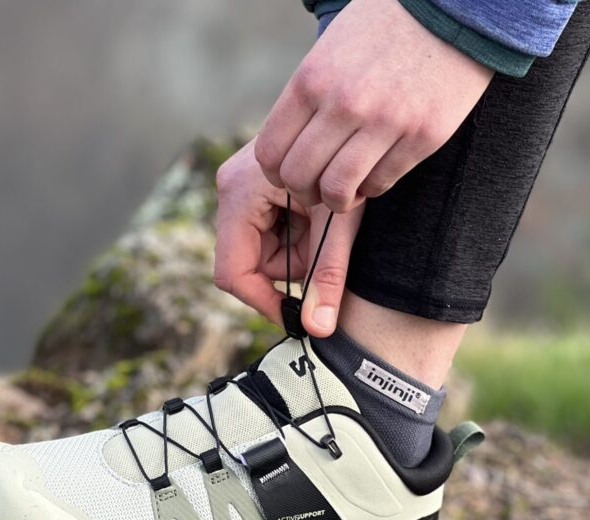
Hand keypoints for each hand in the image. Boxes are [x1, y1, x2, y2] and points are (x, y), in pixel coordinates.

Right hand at [214, 139, 362, 336]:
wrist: (358, 118)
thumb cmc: (349, 160)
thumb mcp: (339, 222)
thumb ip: (327, 275)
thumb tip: (318, 330)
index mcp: (238, 195)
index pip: (233, 272)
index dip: (264, 301)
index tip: (298, 315)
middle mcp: (231, 191)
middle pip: (249, 263)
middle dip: (289, 269)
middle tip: (326, 252)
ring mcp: (243, 191)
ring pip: (262, 251)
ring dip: (297, 252)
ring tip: (327, 226)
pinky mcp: (258, 191)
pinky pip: (271, 233)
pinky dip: (298, 236)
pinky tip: (319, 216)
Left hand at [255, 0, 492, 211]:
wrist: (451, 9)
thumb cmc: (383, 30)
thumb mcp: (329, 51)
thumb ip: (308, 97)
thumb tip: (289, 145)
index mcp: (312, 80)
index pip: (270, 151)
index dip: (274, 173)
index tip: (288, 175)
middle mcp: (344, 104)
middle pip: (298, 177)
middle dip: (302, 192)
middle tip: (315, 190)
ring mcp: (385, 122)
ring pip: (338, 189)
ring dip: (336, 200)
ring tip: (343, 193)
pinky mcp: (423, 137)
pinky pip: (381, 183)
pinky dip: (371, 188)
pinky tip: (373, 175)